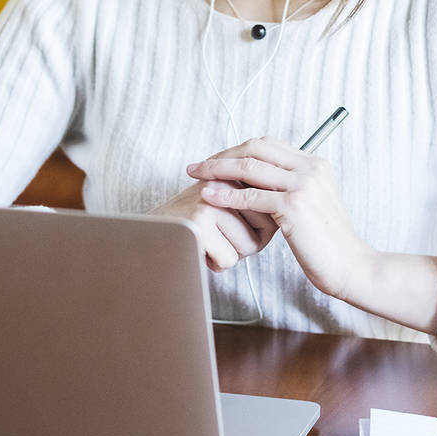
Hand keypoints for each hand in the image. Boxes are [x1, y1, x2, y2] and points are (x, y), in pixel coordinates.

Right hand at [150, 180, 276, 272]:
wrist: (151, 236)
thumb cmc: (195, 227)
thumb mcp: (228, 206)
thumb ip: (257, 203)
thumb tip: (285, 217)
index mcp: (235, 172)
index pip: (273, 208)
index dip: (260, 227)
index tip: (235, 224)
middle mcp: (224, 181)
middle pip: (266, 227)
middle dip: (248, 241)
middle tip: (220, 234)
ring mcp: (211, 200)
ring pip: (249, 246)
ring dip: (231, 253)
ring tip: (209, 241)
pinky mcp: (200, 222)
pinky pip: (229, 258)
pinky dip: (215, 263)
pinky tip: (200, 249)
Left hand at [188, 136, 374, 301]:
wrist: (350, 265)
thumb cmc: (328, 242)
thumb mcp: (313, 204)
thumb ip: (291, 187)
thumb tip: (258, 182)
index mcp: (316, 163)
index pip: (268, 144)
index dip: (238, 150)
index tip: (217, 160)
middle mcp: (311, 168)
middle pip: (256, 148)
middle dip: (223, 154)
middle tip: (199, 165)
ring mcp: (303, 185)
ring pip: (250, 167)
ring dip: (218, 169)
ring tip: (196, 175)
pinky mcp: (294, 206)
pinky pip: (251, 195)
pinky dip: (226, 194)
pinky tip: (209, 197)